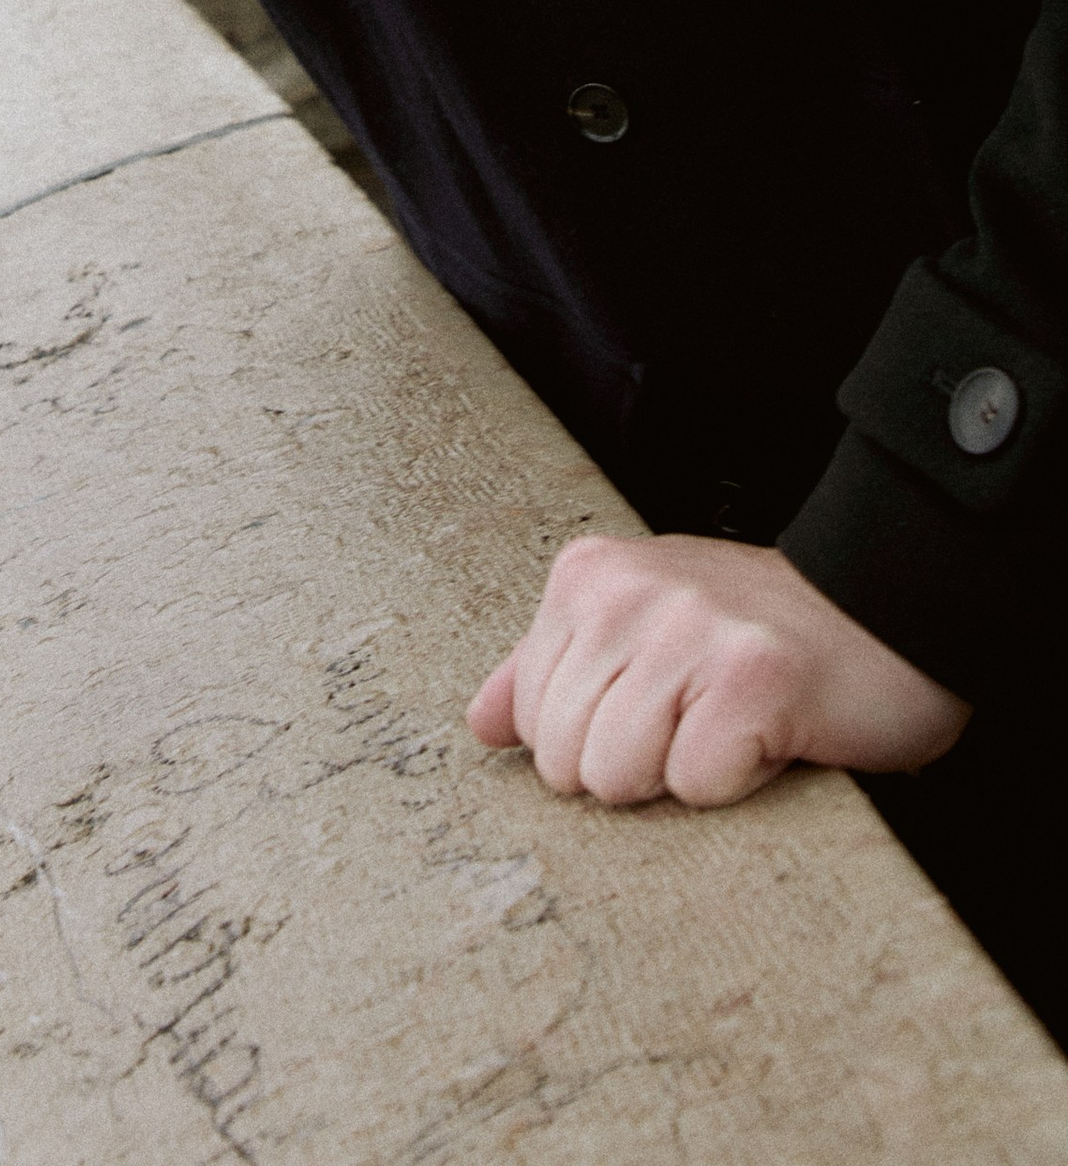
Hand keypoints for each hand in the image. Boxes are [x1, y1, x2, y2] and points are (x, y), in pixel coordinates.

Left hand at [467, 533, 967, 806]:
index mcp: (586, 578)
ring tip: (725, 724)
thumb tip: (481, 725)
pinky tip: (768, 733)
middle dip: (633, 766)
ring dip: (681, 776)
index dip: (595, 738)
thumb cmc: (754, 636)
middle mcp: (627, 592)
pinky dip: (738, 781)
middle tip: (695, 719)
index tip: (657, 702)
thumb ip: (550, 669)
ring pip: (617, 777)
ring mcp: (688, 630)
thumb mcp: (638, 629)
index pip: (528, 720)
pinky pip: (696, 785)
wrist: (882, 609)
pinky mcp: (751, 680)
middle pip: (564, 759)